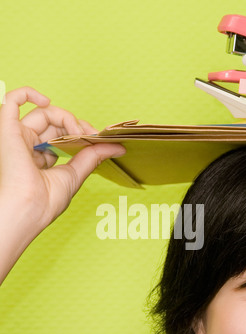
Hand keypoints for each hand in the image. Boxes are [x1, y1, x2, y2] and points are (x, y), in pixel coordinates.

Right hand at [0, 86, 125, 229]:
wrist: (29, 209)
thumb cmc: (45, 202)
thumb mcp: (75, 175)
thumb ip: (93, 157)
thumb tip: (117, 147)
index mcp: (39, 160)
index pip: (61, 137)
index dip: (80, 133)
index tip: (97, 139)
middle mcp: (27, 148)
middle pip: (54, 123)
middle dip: (77, 125)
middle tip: (92, 135)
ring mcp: (17, 138)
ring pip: (43, 113)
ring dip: (65, 116)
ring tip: (77, 130)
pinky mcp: (7, 129)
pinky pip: (11, 101)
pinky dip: (27, 93)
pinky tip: (46, 100)